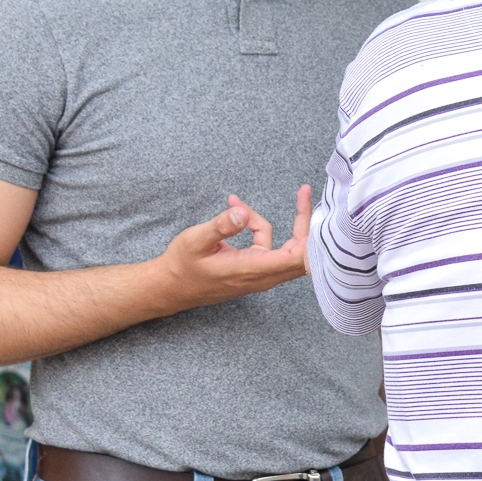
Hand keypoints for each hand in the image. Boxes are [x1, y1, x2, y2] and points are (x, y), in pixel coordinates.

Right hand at [150, 186, 311, 311]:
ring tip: (237, 202)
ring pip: (286, 249)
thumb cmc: (182, 265)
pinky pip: (270, 248)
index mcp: (251, 269)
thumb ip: (221, 227)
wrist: (171, 287)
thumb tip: (242, 212)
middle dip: (305, 222)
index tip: (310, 208)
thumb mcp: (195, 240)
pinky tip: (238, 214)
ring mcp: (260, 275)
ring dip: (269, 222)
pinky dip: (258, 228)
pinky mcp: (256, 271)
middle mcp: (261, 276)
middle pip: (301, 253)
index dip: (310, 234)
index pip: (296, 257)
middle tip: (303, 193)